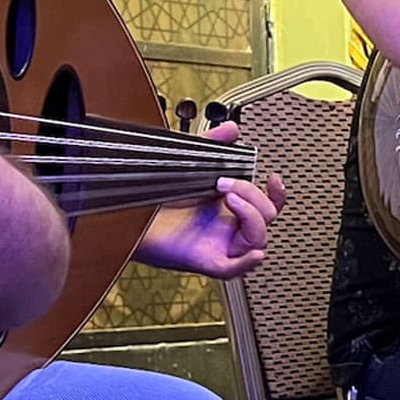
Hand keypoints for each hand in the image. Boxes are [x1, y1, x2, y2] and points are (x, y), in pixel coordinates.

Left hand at [134, 122, 288, 279]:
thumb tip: (232, 130)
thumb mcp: (189, 165)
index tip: (273, 179)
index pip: (264, 206)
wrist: (123, 212)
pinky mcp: (204, 260)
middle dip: (253, 195)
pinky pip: (234, 269)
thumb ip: (212, 145)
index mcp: (225, 208)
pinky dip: (246, 262)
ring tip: (228, 199)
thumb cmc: (150, 195)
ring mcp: (217, 244)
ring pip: (256, 241)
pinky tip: (252, 252)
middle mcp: (224, 227)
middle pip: (265, 218)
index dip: (276, 194)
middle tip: (227, 183)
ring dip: (251, 217)